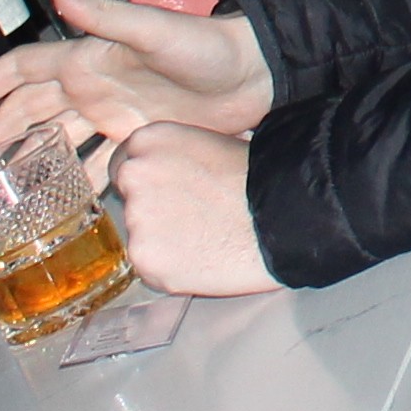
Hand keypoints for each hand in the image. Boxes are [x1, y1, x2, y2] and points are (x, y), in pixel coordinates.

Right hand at [0, 0, 273, 174]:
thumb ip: (103, 14)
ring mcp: (112, 114)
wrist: (254, 75)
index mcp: (87, 57)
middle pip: (29, 112)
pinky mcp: (136, 138)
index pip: (23, 70)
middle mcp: (92, 86)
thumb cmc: (206, 44)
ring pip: (54, 141)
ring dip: (24, 163)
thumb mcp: (153, 28)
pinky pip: (93, 164)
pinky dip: (71, 182)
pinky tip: (54, 205)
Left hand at [93, 123, 280, 297]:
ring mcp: (137, 219)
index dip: (150, 184)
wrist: (285, 214)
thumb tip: (170, 175)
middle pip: (129, 202)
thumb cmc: (264, 178)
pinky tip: (204, 259)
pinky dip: (173, 270)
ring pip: (141, 238)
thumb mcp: (214, 143)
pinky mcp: (146, 259)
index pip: (124, 165)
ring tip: (206, 239)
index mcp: (149, 140)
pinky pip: (152, 269)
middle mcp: (135, 175)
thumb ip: (177, 157)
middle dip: (154, 213)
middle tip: (193, 219)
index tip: (169, 195)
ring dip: (164, 243)